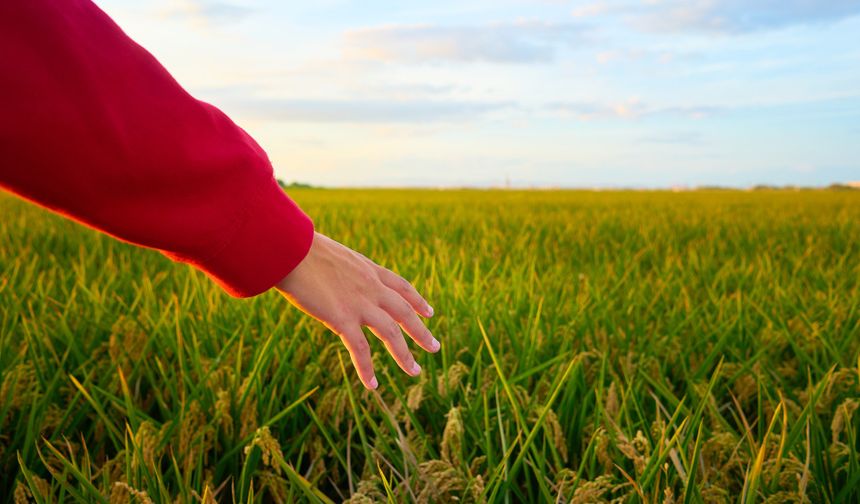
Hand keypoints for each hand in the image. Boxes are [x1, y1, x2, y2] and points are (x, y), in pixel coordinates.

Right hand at [276, 232, 437, 388]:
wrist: (289, 249)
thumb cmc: (300, 248)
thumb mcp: (333, 255)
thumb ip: (342, 269)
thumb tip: (333, 276)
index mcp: (369, 269)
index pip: (402, 287)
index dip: (417, 301)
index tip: (429, 312)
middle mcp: (371, 287)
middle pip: (404, 313)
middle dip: (421, 331)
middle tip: (435, 347)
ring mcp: (359, 304)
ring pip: (391, 334)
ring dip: (404, 355)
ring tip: (415, 371)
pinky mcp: (342, 319)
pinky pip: (360, 349)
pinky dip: (367, 369)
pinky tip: (373, 385)